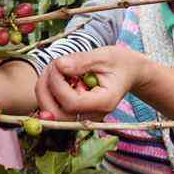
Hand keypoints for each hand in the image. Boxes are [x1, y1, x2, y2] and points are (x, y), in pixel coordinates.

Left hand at [35, 45, 150, 121]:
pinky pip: (53, 108)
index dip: (57, 84)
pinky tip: (58, 76)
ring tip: (57, 68)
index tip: (58, 63)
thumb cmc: (118, 63)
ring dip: (44, 89)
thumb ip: (81, 61)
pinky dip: (48, 91)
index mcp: (104, 103)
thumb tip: (59, 65)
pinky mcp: (75, 114)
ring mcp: (83, 117)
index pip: (71, 103)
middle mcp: (93, 116)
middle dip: (45, 90)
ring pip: (51, 113)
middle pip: (57, 115)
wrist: (129, 73)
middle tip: (52, 66)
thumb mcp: (103, 56)